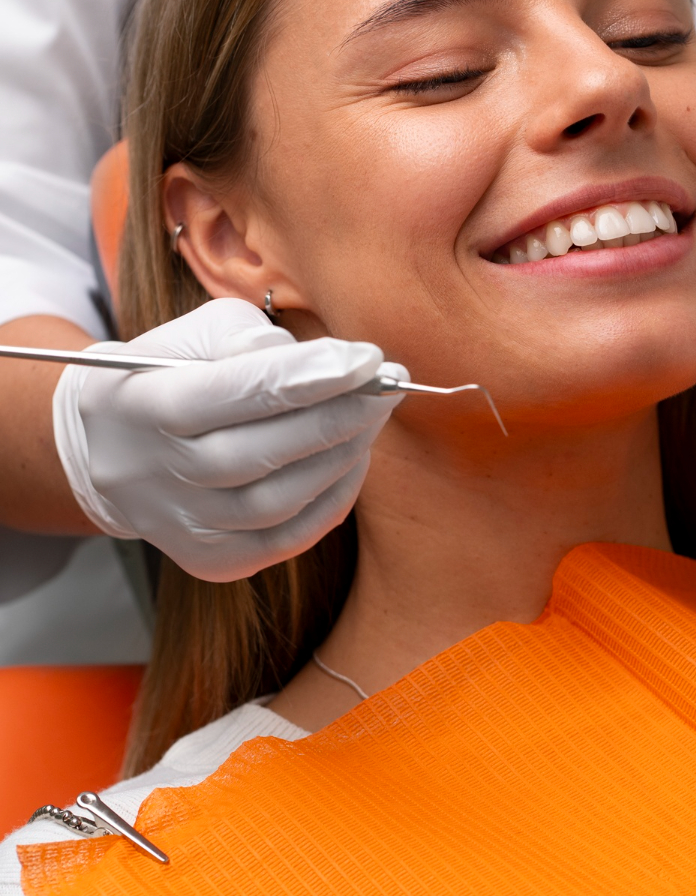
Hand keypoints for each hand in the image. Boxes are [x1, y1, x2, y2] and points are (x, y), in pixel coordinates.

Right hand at [52, 298, 407, 580]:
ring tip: (372, 418)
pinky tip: (353, 460)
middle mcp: (157, 475)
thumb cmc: (167, 375)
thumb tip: (327, 363)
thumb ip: (251, 338)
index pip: (240, 391)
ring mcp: (183, 526)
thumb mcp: (192, 335)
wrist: (110, 450)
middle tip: (386, 388)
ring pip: (281, 501)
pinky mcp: (210, 561)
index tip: (370, 358)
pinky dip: (332, 500)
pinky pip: (288, 538)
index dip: (313, 375)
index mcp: (146, 405)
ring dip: (341, 457)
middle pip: (264, 452)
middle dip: (339, 416)